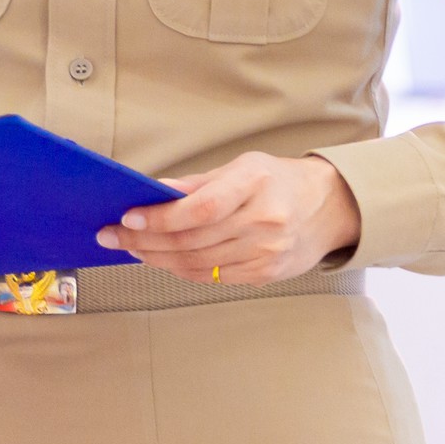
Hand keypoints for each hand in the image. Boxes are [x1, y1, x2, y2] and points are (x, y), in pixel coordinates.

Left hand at [95, 152, 361, 284]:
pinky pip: (212, 277)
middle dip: (145, 240)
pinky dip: (181, 269)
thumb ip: (197, 183)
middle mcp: (263, 222)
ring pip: (197, 264)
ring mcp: (266, 253)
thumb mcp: (242, 166)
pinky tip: (162, 259)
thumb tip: (153, 192)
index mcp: (256, 185)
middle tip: (113, 236)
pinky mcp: (265, 275)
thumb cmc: (279, 180)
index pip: (200, 209)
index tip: (128, 217)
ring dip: (157, 258)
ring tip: (132, 248)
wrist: (330, 208)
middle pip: (192, 240)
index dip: (160, 218)